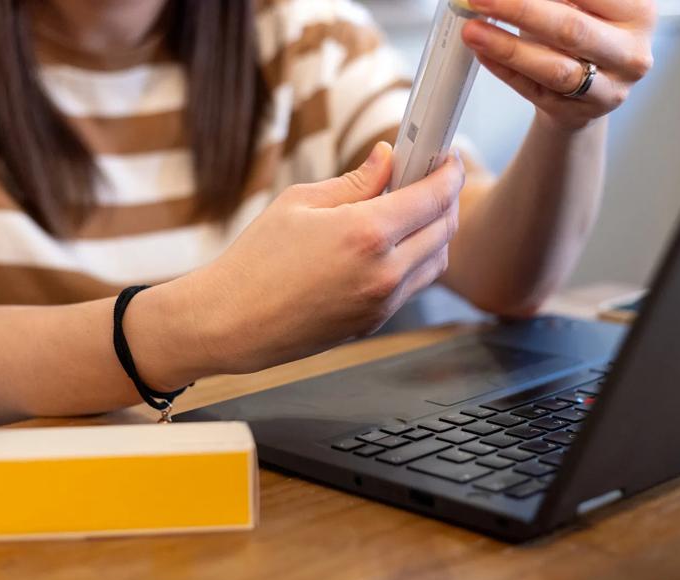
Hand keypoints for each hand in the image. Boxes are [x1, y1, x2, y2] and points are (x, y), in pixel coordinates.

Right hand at [174, 143, 463, 373]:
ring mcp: (383, 302)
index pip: (433, 197)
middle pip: (444, 229)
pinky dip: (416, 260)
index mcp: (366, 233)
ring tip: (410, 211)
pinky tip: (392, 244)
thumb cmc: (256, 260)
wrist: (231, 323)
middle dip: (446, 198)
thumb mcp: (301, 202)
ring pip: (436, 261)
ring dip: (435, 232)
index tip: (447, 158)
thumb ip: (355, 181)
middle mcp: (384, 272)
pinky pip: (413, 285)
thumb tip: (388, 158)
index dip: (448, 172)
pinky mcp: (375, 321)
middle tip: (429, 178)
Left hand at [462, 0, 655, 129]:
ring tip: (472, 30)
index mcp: (638, 12)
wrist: (591, 81)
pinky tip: (482, 51)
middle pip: (571, 29)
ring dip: (507, 48)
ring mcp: (608, 89)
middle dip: (520, 10)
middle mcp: (631, 53)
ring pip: (554, 69)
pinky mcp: (578, 113)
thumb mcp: (582, 3)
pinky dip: (505, 69)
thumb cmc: (584, 28)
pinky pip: (535, 91)